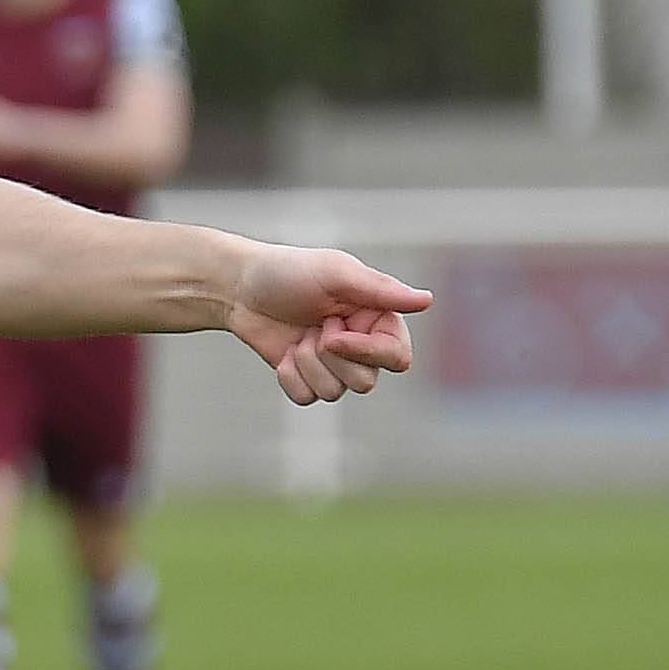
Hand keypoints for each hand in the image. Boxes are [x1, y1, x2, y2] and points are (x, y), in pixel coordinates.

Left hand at [216, 237, 431, 402]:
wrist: (241, 288)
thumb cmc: (291, 272)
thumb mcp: (335, 273)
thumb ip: (380, 290)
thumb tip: (427, 300)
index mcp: (378, 318)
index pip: (397, 357)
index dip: (367, 353)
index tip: (334, 334)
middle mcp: (361, 345)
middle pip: (365, 381)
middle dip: (332, 358)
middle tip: (316, 325)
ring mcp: (334, 364)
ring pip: (334, 392)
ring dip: (308, 363)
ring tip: (299, 334)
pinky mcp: (307, 377)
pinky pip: (307, 397)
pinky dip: (290, 376)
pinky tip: (285, 352)